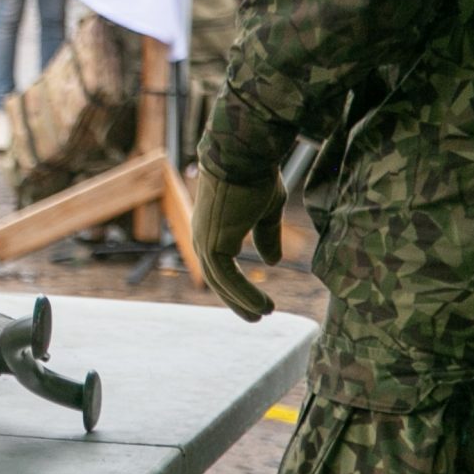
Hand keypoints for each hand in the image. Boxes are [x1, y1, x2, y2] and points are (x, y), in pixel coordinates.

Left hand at [191, 165, 284, 321]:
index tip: (257, 301)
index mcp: (212, 228)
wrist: (245, 156)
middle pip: (217, 278)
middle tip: (257, 316)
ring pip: (221, 281)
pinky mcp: (213, 242)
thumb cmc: (256, 177)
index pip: (219, 265)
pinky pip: (226, 277)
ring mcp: (205, 239)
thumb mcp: (265, 211)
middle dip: (237, 300)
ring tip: (264, 313)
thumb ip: (266, 236)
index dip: (237, 285)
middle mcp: (203, 236)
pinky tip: (262, 305)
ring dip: (242, 301)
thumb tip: (270, 262)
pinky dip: (243, 293)